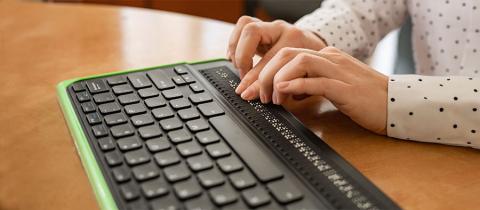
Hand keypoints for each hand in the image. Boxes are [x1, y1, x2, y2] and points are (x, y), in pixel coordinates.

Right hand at [227, 16, 325, 95]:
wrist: (315, 47)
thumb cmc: (310, 63)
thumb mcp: (302, 76)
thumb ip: (282, 85)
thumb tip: (255, 96)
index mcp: (294, 40)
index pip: (269, 58)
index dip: (255, 78)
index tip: (247, 92)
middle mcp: (280, 29)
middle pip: (253, 32)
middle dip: (242, 56)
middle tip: (243, 76)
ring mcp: (270, 27)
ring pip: (245, 24)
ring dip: (235, 47)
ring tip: (237, 65)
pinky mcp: (261, 29)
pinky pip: (242, 26)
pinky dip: (234, 43)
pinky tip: (234, 58)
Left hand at [247, 47, 388, 134]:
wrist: (397, 104)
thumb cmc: (366, 98)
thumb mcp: (334, 86)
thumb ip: (311, 84)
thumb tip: (285, 91)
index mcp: (327, 57)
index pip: (288, 54)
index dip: (265, 69)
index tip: (252, 88)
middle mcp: (330, 59)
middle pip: (288, 54)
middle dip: (265, 73)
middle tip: (255, 95)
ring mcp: (338, 71)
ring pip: (299, 62)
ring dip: (277, 79)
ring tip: (270, 98)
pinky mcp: (346, 88)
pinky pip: (317, 81)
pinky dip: (297, 85)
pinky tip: (284, 92)